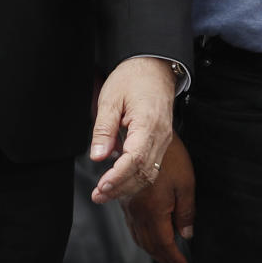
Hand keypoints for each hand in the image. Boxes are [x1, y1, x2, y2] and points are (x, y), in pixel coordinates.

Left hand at [89, 56, 176, 204]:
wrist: (154, 66)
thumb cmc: (133, 77)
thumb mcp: (110, 98)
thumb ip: (103, 129)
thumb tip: (98, 157)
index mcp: (148, 123)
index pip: (135, 159)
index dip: (118, 177)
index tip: (101, 186)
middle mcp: (160, 135)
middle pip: (144, 172)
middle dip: (120, 188)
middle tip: (98, 195)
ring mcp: (163, 139)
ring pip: (149, 173)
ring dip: (127, 187)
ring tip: (105, 193)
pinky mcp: (161, 141)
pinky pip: (151, 166)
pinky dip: (135, 177)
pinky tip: (119, 180)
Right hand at [123, 134, 194, 262]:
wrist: (145, 134)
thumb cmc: (169, 157)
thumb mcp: (186, 183)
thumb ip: (186, 212)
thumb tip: (186, 234)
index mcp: (154, 211)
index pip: (164, 243)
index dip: (174, 258)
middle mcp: (138, 212)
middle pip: (149, 244)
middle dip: (163, 258)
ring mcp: (129, 205)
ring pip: (138, 236)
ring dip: (151, 249)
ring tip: (163, 254)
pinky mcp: (125, 198)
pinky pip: (131, 225)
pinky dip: (141, 236)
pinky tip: (147, 234)